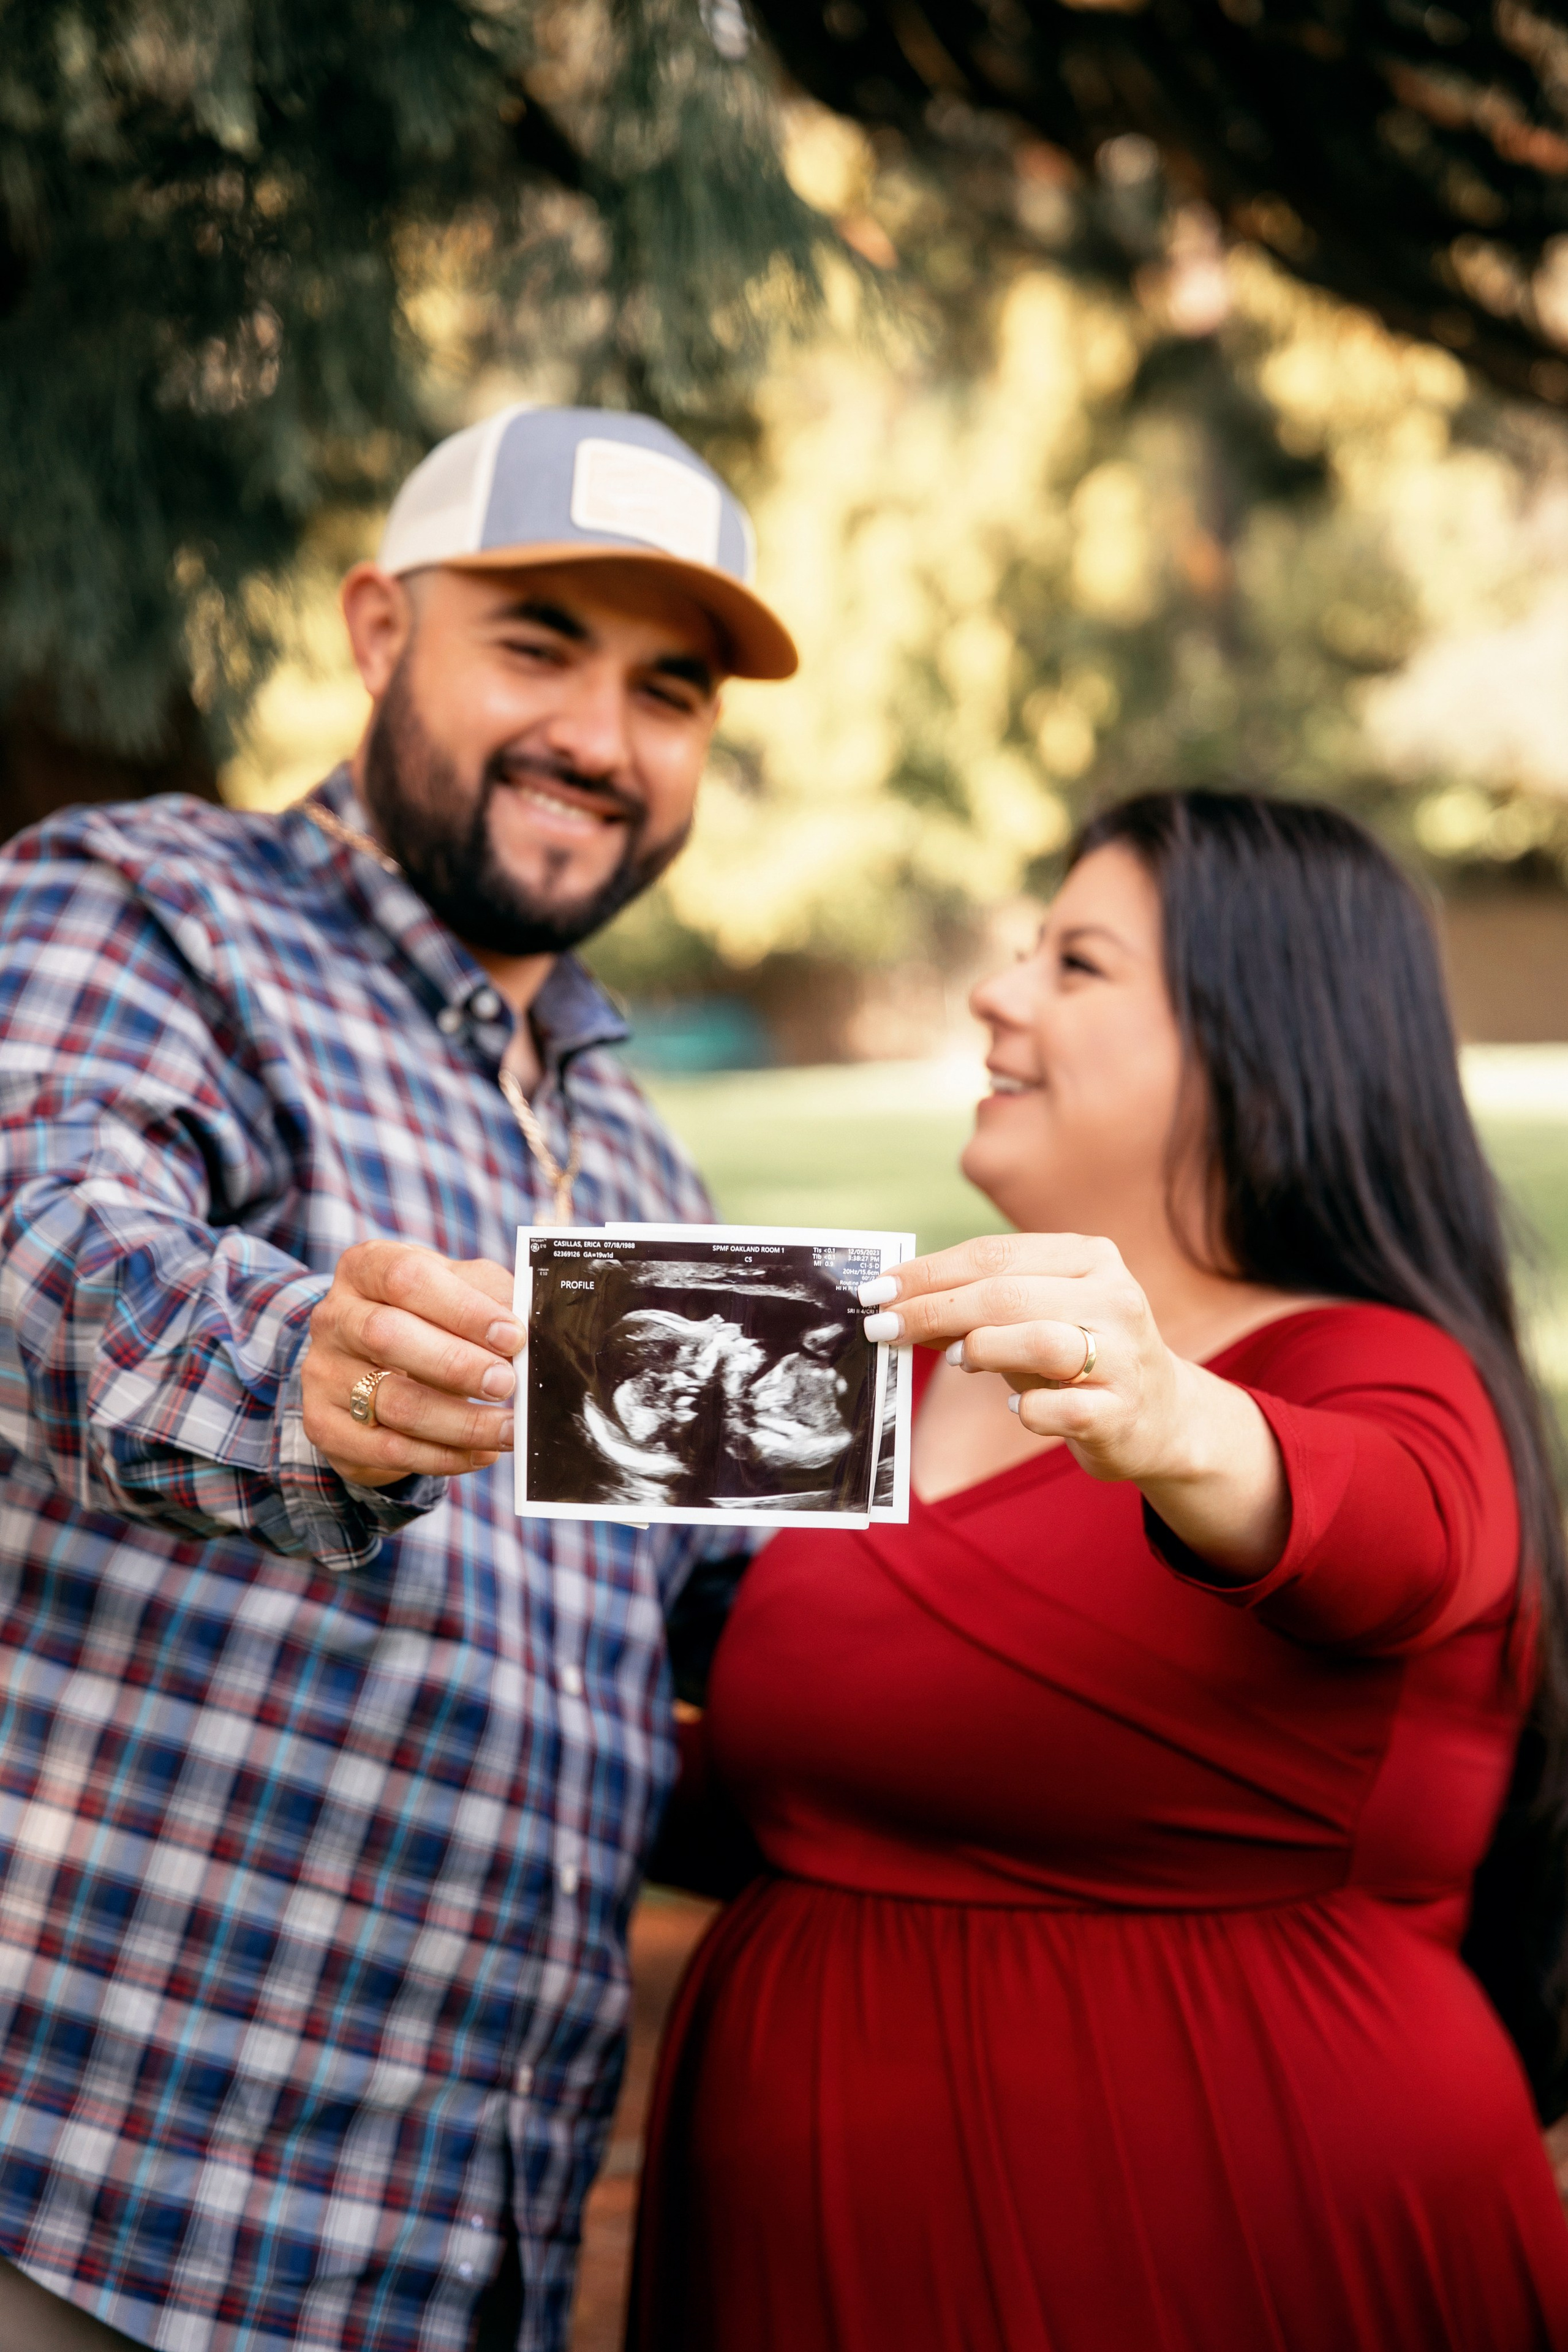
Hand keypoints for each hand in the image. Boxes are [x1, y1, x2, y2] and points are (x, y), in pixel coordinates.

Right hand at [301, 1242, 520, 1487]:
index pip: (407, 1278)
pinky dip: (442, 1456)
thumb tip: (535, 1327)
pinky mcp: (324, 1425)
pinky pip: (387, 1448)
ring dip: (460, 1422)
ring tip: (508, 1430)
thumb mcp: (458, 1290)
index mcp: (366, 1267)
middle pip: (387, 1337)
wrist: (370, 1365)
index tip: (513, 1335)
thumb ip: (492, 1298)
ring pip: (392, 1401)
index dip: (463, 1309)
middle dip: (457, 1365)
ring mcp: (322, 1372)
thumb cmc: (429, 1317)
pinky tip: (481, 1453)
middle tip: (507, 1384)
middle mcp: (334, 1316)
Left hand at [862, 1233, 1288, 1575]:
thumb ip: (975, 1307)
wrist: (1161, 1418)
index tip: (876, 1290)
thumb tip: (897, 1302)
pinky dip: (1026, 1408)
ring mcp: (1124, 1354)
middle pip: (1006, 1294)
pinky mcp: (1122, 1410)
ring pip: (1039, 1340)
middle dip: (933, 1309)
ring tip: (957, 1359)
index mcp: (1090, 1258)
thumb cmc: (1078, 1359)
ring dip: (981, 1349)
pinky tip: (1018, 1407)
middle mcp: (1115, 1297)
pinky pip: (1058, 1407)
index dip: (927, 1272)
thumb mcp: (1033, 1318)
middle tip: (883, 1327)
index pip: (994, 1254)